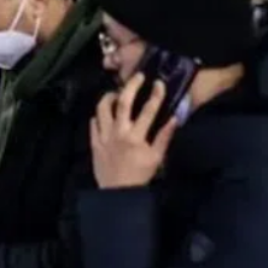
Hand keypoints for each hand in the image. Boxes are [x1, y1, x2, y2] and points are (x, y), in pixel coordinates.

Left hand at [90, 73, 176, 189]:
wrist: (118, 192)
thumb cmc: (140, 174)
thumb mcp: (157, 157)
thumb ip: (164, 136)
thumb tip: (174, 118)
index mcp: (137, 137)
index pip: (148, 110)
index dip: (155, 94)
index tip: (159, 83)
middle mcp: (118, 133)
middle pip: (123, 103)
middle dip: (131, 86)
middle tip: (137, 76)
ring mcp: (103, 137)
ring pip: (102, 109)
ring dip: (109, 97)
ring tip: (116, 93)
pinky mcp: (94, 142)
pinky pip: (93, 123)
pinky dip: (98, 115)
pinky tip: (105, 113)